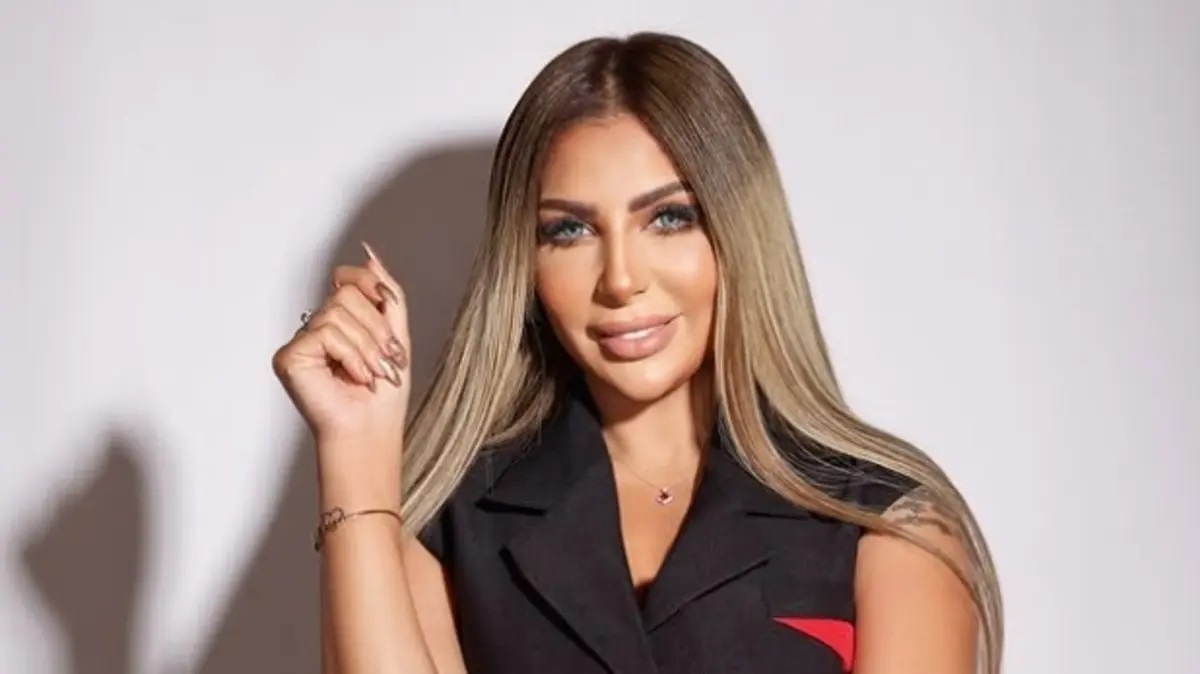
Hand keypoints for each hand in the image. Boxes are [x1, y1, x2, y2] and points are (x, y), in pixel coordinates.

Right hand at [272, 242, 410, 481]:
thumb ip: (387, 295)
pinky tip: (351, 377)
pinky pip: (326, 332)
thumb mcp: (395, 336)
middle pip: (347, 293)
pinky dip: (349, 355)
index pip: (349, 279)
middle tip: (384, 362)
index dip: (372, 290)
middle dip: (376, 329)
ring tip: (369, 374)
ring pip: (338, 311)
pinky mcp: (289, 356)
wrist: (371, 432)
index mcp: (340, 323)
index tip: (390, 320)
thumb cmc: (382, 398)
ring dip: (366, 346)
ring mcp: (300, 343)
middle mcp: (315, 329)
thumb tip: (371, 256)